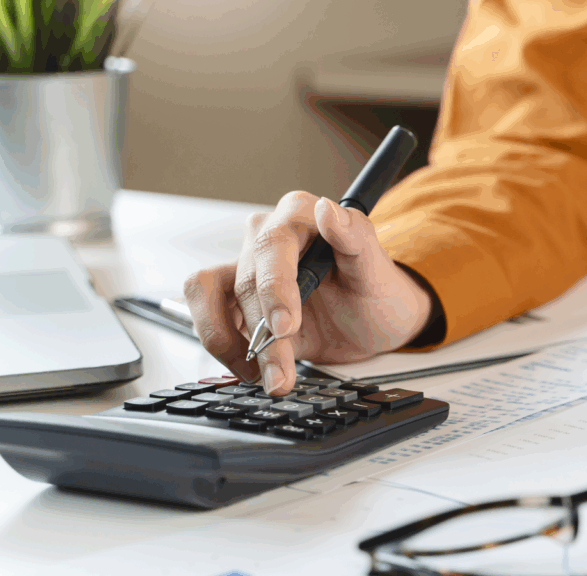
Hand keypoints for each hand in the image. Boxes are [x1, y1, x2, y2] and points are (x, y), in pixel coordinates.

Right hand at [183, 191, 434, 394]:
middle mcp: (267, 238)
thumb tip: (327, 209)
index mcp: (300, 217)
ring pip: (209, 297)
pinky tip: (256, 370)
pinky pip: (209, 318)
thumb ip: (356, 237)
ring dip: (232, 344)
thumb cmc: (377, 291)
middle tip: (282, 370)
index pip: (273, 244)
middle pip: (244, 280)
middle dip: (262, 333)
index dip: (274, 287)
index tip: (285, 326)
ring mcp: (248, 270)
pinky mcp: (236, 302)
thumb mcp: (377, 270)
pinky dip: (226, 350)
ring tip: (270, 375)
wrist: (374, 324)